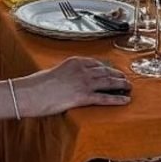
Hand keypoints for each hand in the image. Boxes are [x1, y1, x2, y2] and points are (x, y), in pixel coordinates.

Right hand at [14, 57, 130, 116]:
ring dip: (120, 85)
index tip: (113, 70)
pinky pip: (104, 97)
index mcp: (74, 61)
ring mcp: (83, 82)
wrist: (32, 92)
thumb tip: (70, 78)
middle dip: (117, 75)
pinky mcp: (82, 96)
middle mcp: (81, 69)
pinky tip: (125, 100)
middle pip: (105, 71)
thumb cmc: (39, 84)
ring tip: (129, 87)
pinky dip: (116, 99)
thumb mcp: (55, 71)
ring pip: (108, 82)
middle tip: (126, 79)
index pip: (96, 63)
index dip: (107, 68)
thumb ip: (67, 73)